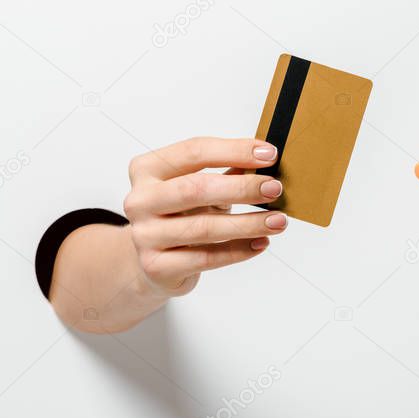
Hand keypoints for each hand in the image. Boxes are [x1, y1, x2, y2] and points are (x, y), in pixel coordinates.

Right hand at [122, 136, 287, 296]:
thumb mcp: (197, 188)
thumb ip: (227, 172)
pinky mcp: (156, 266)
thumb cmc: (180, 217)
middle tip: (275, 188)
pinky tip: (260, 243)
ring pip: (204, 227)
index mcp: (147, 169)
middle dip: (242, 188)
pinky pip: (206, 258)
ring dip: (248, 224)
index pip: (194, 152)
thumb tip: (267, 160)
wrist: (153, 262)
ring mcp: (145, 235)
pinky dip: (238, 250)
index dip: (234, 151)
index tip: (269, 154)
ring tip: (277, 221)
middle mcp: (140, 200)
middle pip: (196, 188)